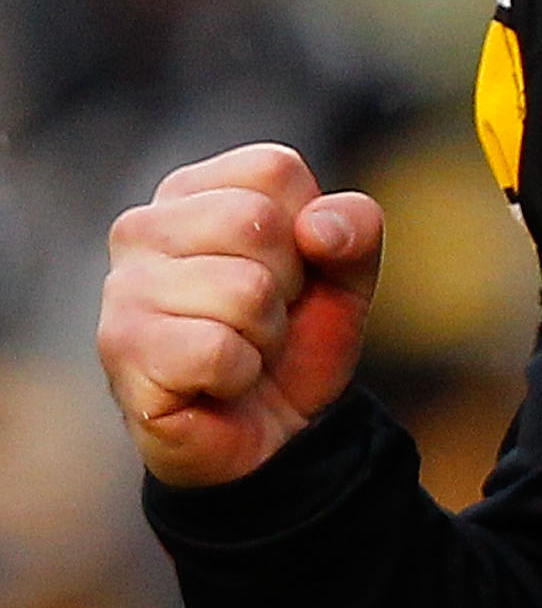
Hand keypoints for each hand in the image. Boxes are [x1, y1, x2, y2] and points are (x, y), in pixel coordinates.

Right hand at [98, 144, 383, 489]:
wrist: (268, 437)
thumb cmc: (292, 343)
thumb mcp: (345, 278)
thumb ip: (354, 230)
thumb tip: (318, 228)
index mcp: (195, 190)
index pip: (274, 170)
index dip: (308, 231)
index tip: (290, 273)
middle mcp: (144, 226)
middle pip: (257, 223)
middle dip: (286, 287)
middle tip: (263, 321)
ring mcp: (124, 286)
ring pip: (244, 290)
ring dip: (264, 337)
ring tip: (239, 351)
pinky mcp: (121, 347)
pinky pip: (217, 350)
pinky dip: (238, 375)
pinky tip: (216, 382)